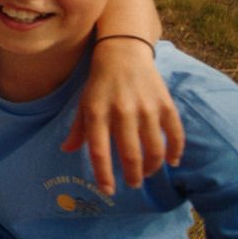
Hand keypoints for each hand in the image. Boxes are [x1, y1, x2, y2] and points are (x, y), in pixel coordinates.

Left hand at [62, 38, 183, 195]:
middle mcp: (121, 111)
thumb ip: (78, 129)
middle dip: (132, 175)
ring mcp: (145, 107)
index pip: (99, 151)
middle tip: (133, 183)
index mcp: (96, 112)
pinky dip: (175, 151)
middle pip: (130, 154)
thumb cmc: (99, 84)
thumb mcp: (84, 103)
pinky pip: (175, 133)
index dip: (103, 174)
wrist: (122, 53)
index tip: (108, 190)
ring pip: (154, 148)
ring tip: (147, 173)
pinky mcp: (164, 103)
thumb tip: (66, 150)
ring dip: (152, 167)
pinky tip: (172, 161)